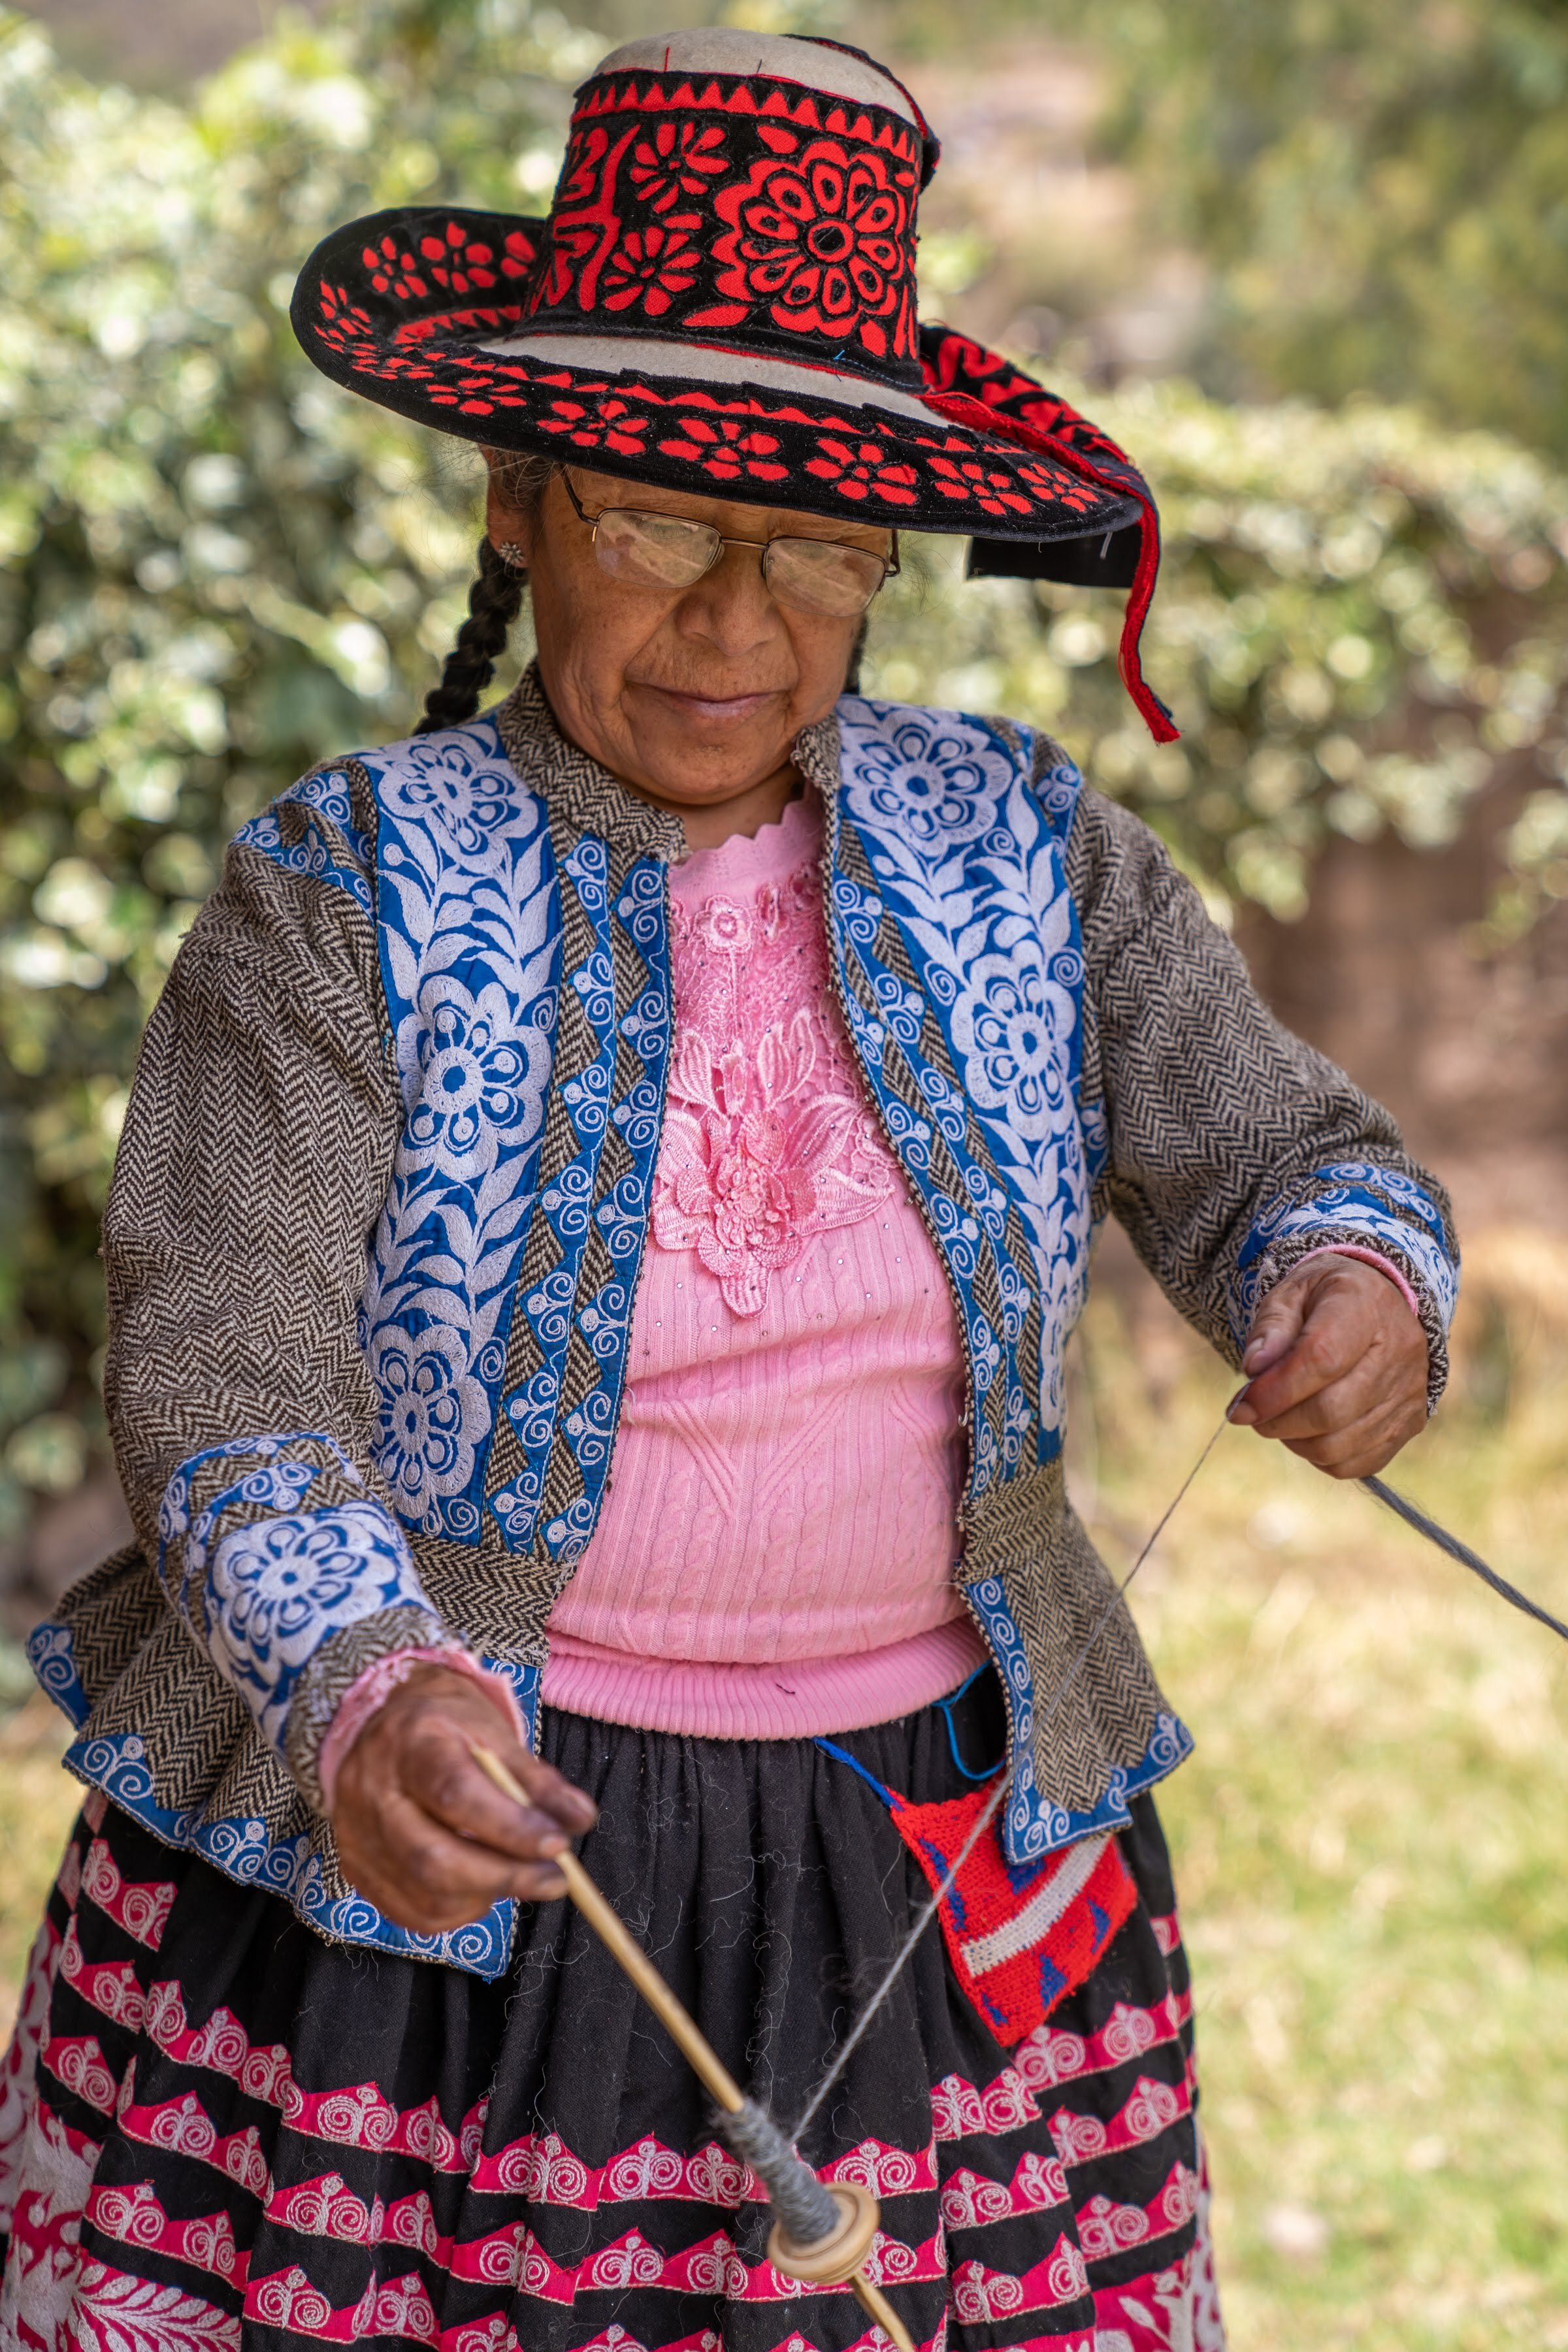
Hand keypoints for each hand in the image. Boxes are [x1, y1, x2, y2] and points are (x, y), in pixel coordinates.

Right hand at [331, 1664, 596, 1933]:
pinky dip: (457, 1911)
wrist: (383, 1722)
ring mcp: (357, 1835)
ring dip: (486, 1896)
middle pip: (433, 1857)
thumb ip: (536, 1780)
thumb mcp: (493, 1734)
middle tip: (554, 1880)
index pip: (455, 1794)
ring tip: (518, 1875)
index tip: (557, 1844)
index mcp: (410, 1743)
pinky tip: (480, 1888)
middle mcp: (372, 1792)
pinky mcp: (357, 1867)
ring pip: (424, 1893)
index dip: (509, 1827)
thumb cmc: (446, 1727)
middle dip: (505, 1876)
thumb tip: (579, 1820)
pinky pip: (411, 1911)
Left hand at [1229, 1253, 1427, 1477]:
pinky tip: (1308, 1430)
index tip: (1241, 1405)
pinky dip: (1320, 1456)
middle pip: (1331, 1410)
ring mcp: (1409, 1393)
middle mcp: (1399, 1352)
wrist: (1381, 1306)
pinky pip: (1357, 1464)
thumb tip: (1254, 1369)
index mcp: (1366, 1307)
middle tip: (1252, 1412)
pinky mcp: (1410, 1424)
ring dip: (1295, 1441)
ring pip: (1340, 1445)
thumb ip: (1271, 1327)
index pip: (1322, 1359)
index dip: (1275, 1390)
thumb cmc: (1327, 1300)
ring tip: (1280, 1417)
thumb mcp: (1292, 1292)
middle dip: (1278, 1420)